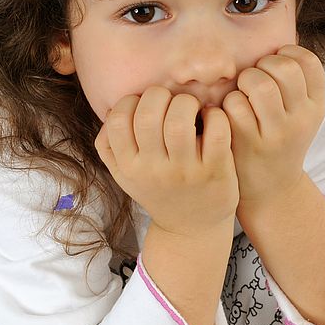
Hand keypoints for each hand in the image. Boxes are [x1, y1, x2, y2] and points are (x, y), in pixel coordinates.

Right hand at [95, 86, 239, 238]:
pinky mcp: (215, 171)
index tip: (142, 106)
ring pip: (179, 120)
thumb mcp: (124, 175)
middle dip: (158, 95)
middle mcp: (153, 170)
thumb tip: (109, 111)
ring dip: (185, 103)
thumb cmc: (158, 191)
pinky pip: (216, 130)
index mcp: (129, 167)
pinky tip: (211, 119)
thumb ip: (108, 146)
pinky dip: (215, 116)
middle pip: (147, 115)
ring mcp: (185, 171)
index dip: (130, 102)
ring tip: (190, 108)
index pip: (117, 120)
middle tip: (169, 102)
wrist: (192, 229)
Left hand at [221, 44, 324, 211]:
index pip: (307, 61)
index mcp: (315, 106)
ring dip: (243, 82)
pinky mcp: (250, 143)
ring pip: (258, 83)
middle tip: (253, 81)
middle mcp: (302, 118)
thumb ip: (292, 84)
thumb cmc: (276, 140)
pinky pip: (234, 105)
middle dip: (261, 66)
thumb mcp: (298, 114)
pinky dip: (227, 103)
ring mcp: (277, 132)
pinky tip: (229, 114)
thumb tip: (271, 46)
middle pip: (283, 68)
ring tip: (241, 95)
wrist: (270, 189)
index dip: (285, 55)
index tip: (273, 68)